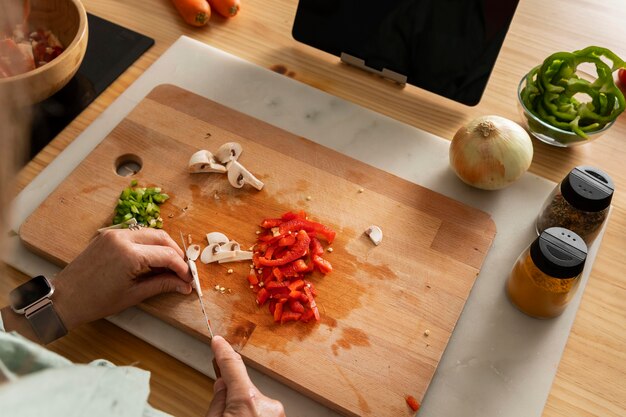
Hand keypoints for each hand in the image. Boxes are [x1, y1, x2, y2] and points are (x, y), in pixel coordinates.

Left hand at [52, 228, 192, 330]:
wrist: (64, 298)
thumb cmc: (96, 301)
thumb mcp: (134, 295)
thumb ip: (162, 285)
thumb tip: (184, 285)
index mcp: (129, 254)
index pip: (167, 255)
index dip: (182, 267)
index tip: (188, 279)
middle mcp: (123, 238)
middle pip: (162, 237)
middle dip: (176, 253)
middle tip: (182, 270)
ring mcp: (114, 234)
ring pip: (150, 233)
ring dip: (163, 247)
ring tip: (169, 266)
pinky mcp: (108, 235)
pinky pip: (136, 234)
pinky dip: (148, 244)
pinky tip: (151, 260)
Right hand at [207, 336, 284, 416]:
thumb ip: (217, 403)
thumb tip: (222, 386)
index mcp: (247, 401)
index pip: (232, 366)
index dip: (223, 352)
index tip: (219, 341)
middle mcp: (267, 404)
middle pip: (243, 388)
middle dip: (233, 396)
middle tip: (224, 413)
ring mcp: (277, 413)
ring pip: (253, 402)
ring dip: (245, 410)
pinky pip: (263, 412)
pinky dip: (255, 416)